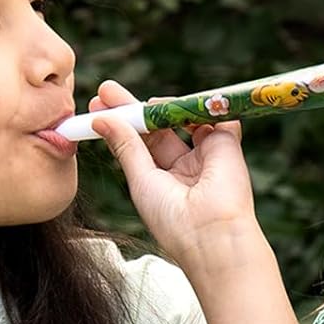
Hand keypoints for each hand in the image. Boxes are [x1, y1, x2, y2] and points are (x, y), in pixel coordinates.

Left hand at [90, 80, 262, 271]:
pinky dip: (200, 105)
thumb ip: (125, 146)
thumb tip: (100, 119)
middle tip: (105, 90)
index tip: (97, 106)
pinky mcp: (227, 143)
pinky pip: (216, 114)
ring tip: (143, 104)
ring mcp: (205, 153)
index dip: (119, 123)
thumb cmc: (172, 218)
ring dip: (162, 106)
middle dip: (131, 107)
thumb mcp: (140, 180)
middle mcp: (182, 166)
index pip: (137, 144)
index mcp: (160, 181)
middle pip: (155, 127)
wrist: (210, 233)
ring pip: (181, 116)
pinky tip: (176, 106)